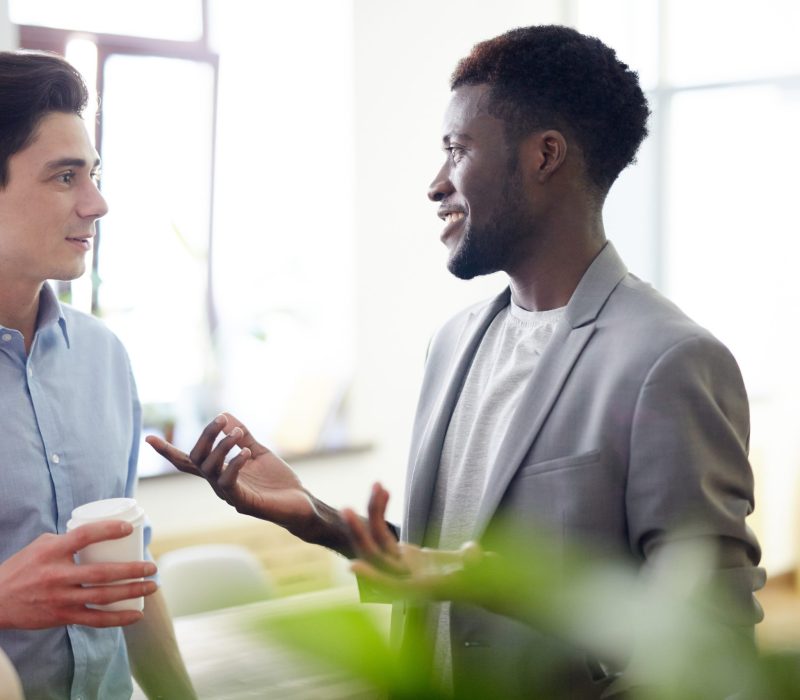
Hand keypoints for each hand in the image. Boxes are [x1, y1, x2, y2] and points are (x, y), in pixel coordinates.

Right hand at [0, 521, 157, 629]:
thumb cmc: (22, 568)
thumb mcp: (42, 546)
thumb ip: (68, 539)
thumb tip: (100, 534)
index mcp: (52, 552)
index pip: (84, 536)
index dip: (108, 530)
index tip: (128, 528)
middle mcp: (57, 576)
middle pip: (102, 573)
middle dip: (132, 570)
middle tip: (152, 566)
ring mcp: (60, 598)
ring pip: (102, 597)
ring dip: (131, 592)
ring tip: (152, 586)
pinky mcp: (61, 616)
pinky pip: (94, 620)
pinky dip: (117, 618)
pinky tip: (136, 614)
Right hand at [146, 413, 317, 534]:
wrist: (300, 505)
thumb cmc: (277, 481)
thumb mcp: (258, 452)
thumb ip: (242, 436)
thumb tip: (225, 414)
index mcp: (219, 472)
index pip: (189, 461)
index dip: (168, 451)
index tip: (148, 438)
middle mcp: (218, 484)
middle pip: (197, 458)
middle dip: (206, 436)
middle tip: (221, 419)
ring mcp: (229, 495)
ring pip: (211, 469)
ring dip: (222, 446)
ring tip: (237, 433)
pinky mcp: (243, 502)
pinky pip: (229, 482)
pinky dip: (235, 463)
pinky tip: (245, 452)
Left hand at [343, 483, 483, 600]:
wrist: (482, 581)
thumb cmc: (484, 577)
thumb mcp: (483, 569)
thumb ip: (477, 562)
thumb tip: (473, 553)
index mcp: (422, 588)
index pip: (393, 585)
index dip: (373, 577)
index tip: (352, 566)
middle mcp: (406, 578)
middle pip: (377, 558)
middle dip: (360, 534)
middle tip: (346, 509)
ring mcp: (403, 566)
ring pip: (378, 542)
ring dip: (372, 514)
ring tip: (376, 485)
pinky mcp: (403, 555)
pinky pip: (384, 534)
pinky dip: (382, 512)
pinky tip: (383, 490)